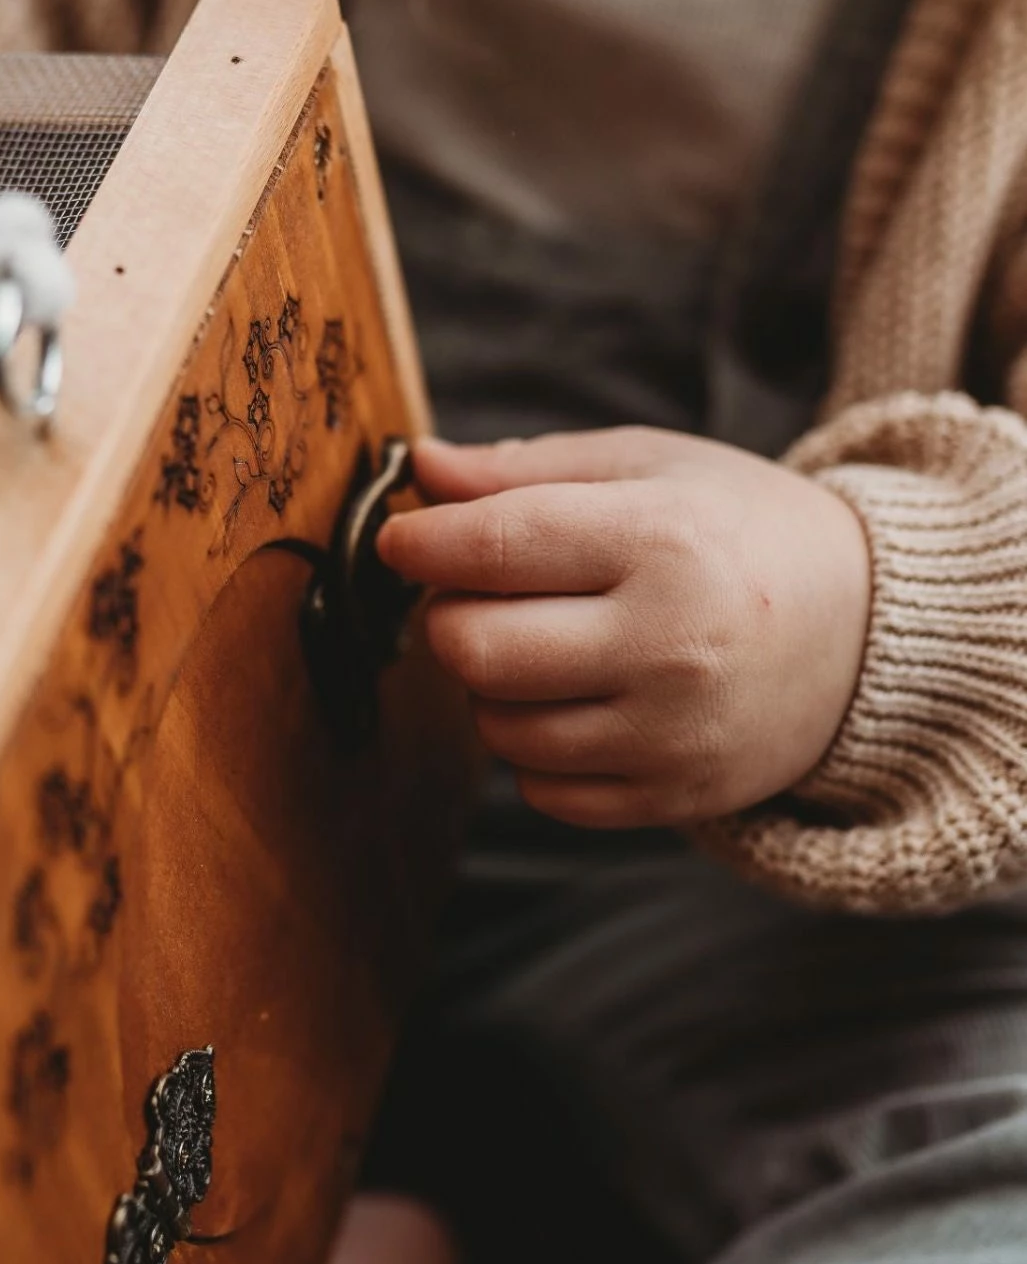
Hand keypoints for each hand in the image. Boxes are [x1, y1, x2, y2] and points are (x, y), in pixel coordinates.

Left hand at [375, 426, 871, 827]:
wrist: (862, 630)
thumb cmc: (736, 530)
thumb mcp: (646, 468)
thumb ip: (525, 471)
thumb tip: (421, 470)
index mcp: (662, 540)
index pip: (495, 547)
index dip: (421, 545)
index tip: (402, 540)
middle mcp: (670, 643)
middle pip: (475, 648)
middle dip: (449, 616)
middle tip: (478, 593)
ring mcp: (674, 732)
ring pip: (498, 726)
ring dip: (490, 685)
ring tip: (542, 642)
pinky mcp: (677, 796)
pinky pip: (542, 792)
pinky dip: (533, 749)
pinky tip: (577, 701)